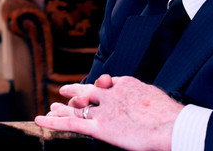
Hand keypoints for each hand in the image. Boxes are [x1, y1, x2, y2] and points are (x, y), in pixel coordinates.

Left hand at [34, 75, 182, 150]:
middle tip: (65, 91)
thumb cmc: (171, 116)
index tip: (97, 88)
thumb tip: (146, 104)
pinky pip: (71, 123)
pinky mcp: (99, 127)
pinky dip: (53, 121)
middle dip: (75, 91)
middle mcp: (111, 94)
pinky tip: (40, 120)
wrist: (172, 124)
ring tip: (52, 108)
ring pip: (76, 107)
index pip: (107, 86)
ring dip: (62, 108)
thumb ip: (145, 99)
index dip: (99, 88)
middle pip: (87, 90)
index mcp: (125, 85)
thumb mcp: (156, 99)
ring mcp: (103, 110)